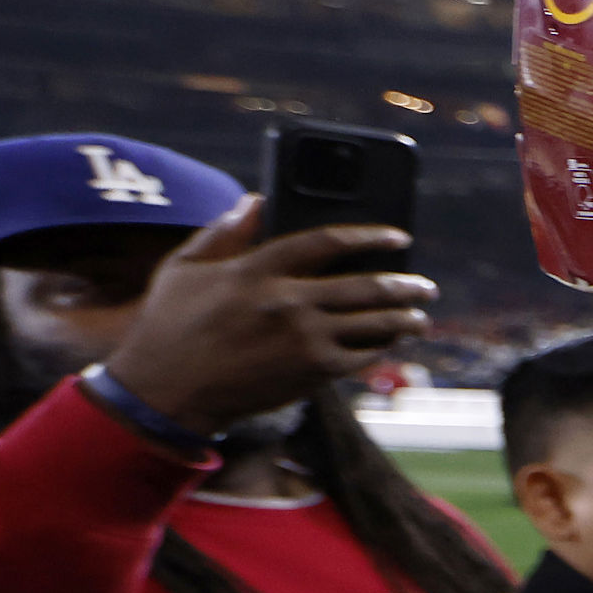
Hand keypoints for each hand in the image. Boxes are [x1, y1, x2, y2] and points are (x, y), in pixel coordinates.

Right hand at [100, 200, 438, 428]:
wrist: (166, 392)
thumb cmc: (169, 327)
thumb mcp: (183, 269)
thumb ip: (222, 232)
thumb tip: (255, 200)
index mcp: (256, 269)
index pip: (327, 241)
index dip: (369, 236)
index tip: (397, 237)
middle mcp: (288, 301)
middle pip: (365, 284)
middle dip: (405, 284)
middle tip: (425, 285)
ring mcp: (305, 338)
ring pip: (373, 322)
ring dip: (405, 318)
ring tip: (419, 315)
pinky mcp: (314, 372)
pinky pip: (364, 355)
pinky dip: (383, 347)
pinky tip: (391, 343)